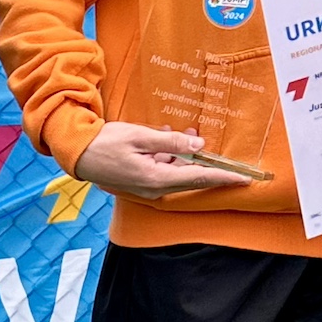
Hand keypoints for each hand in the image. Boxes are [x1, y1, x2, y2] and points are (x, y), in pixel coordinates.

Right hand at [74, 121, 251, 197]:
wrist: (76, 154)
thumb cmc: (104, 143)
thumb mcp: (139, 136)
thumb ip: (169, 142)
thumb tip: (197, 144)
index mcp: (156, 179)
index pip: (199, 178)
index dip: (224, 177)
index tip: (245, 178)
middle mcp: (154, 189)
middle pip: (190, 177)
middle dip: (202, 159)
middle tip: (205, 140)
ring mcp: (146, 188)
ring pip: (176, 172)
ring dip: (182, 155)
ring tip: (180, 132)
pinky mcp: (140, 183)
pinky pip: (163, 171)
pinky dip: (168, 157)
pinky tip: (163, 139)